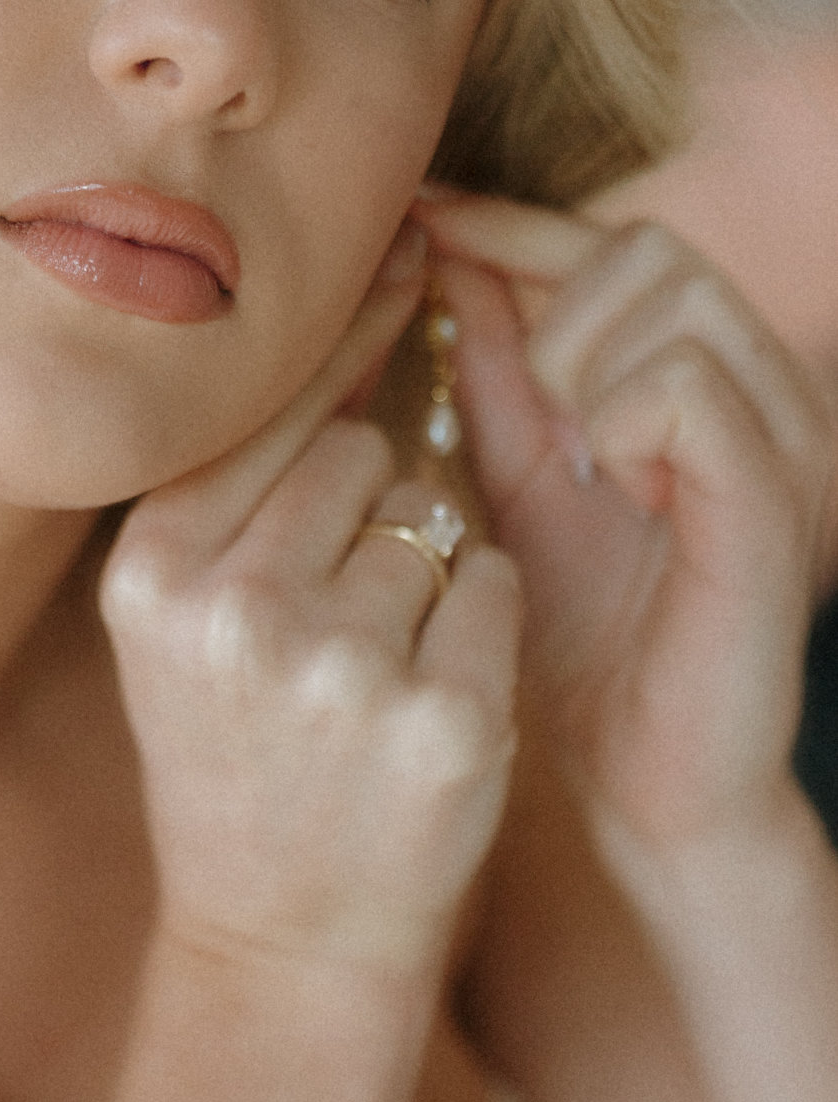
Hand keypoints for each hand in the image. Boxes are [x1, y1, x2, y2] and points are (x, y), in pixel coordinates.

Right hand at [98, 233, 519, 975]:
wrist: (281, 937)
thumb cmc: (235, 770)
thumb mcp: (180, 637)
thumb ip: (237, 500)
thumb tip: (352, 335)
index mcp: (155, 578)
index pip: (269, 408)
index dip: (345, 336)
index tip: (407, 258)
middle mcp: (241, 614)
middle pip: (362, 455)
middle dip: (371, 508)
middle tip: (338, 613)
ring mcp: (348, 670)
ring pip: (434, 516)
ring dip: (423, 571)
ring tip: (373, 673)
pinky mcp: (449, 719)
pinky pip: (492, 586)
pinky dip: (476, 625)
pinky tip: (426, 700)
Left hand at [417, 193, 836, 859]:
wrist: (653, 784)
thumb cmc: (585, 650)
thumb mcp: (522, 496)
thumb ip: (502, 390)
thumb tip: (447, 272)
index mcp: (689, 387)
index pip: (607, 247)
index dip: (510, 225)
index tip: (418, 224)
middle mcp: (752, 396)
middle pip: (647, 248)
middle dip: (553, 306)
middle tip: (530, 415)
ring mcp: (776, 444)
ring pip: (675, 298)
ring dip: (587, 362)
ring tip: (571, 457)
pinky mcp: (770, 509)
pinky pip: (689, 389)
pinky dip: (624, 416)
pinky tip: (604, 478)